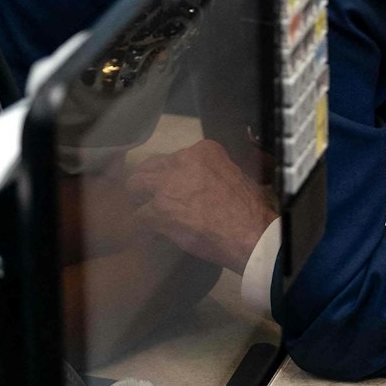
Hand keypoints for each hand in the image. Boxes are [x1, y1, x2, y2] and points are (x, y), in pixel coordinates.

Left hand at [126, 138, 276, 273]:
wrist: (249, 234)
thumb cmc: (250, 209)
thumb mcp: (235, 175)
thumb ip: (212, 172)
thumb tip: (202, 183)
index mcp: (203, 150)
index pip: (175, 157)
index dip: (173, 174)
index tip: (177, 188)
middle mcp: (181, 160)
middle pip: (151, 166)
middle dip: (150, 182)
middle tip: (153, 198)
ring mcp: (167, 184)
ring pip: (136, 185)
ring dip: (141, 200)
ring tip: (147, 213)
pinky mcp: (158, 209)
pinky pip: (139, 216)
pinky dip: (145, 226)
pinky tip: (153, 234)